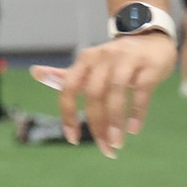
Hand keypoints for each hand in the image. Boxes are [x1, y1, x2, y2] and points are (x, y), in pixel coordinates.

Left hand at [29, 32, 176, 158]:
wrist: (151, 36)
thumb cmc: (116, 59)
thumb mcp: (90, 65)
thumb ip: (66, 74)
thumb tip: (35, 72)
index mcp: (85, 60)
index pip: (69, 88)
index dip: (68, 114)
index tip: (72, 139)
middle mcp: (103, 57)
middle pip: (94, 94)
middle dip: (97, 125)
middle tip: (105, 149)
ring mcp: (127, 60)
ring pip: (116, 92)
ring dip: (115, 121)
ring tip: (117, 144)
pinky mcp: (149, 65)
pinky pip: (141, 90)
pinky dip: (137, 111)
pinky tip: (134, 129)